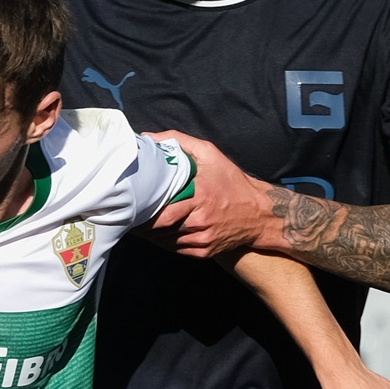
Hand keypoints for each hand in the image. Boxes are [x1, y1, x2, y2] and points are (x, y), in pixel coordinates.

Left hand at [142, 129, 278, 261]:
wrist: (260, 213)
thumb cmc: (232, 181)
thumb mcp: (210, 154)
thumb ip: (180, 142)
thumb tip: (148, 137)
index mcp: (200, 196)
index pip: (162, 212)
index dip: (143, 211)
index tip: (131, 203)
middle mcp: (201, 221)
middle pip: (160, 229)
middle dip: (142, 223)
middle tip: (129, 214)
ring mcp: (203, 239)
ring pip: (165, 241)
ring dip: (151, 233)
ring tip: (139, 222)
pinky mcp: (204, 252)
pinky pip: (175, 249)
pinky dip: (163, 242)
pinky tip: (158, 232)